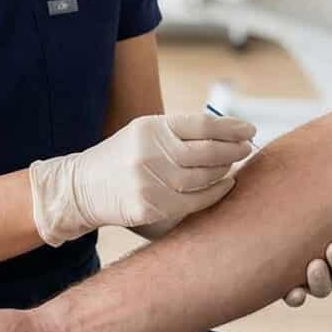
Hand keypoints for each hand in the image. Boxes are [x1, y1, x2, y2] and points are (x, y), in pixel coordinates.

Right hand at [29, 112, 255, 244]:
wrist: (82, 188)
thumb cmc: (122, 157)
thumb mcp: (144, 133)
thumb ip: (179, 132)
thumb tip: (227, 132)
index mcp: (150, 128)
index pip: (201, 124)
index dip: (230, 127)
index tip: (249, 130)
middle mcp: (149, 152)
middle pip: (206, 152)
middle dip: (233, 149)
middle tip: (247, 148)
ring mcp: (149, 182)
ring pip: (203, 178)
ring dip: (226, 171)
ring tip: (234, 165)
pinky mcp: (149, 207)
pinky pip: (194, 202)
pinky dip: (215, 193)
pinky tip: (225, 185)